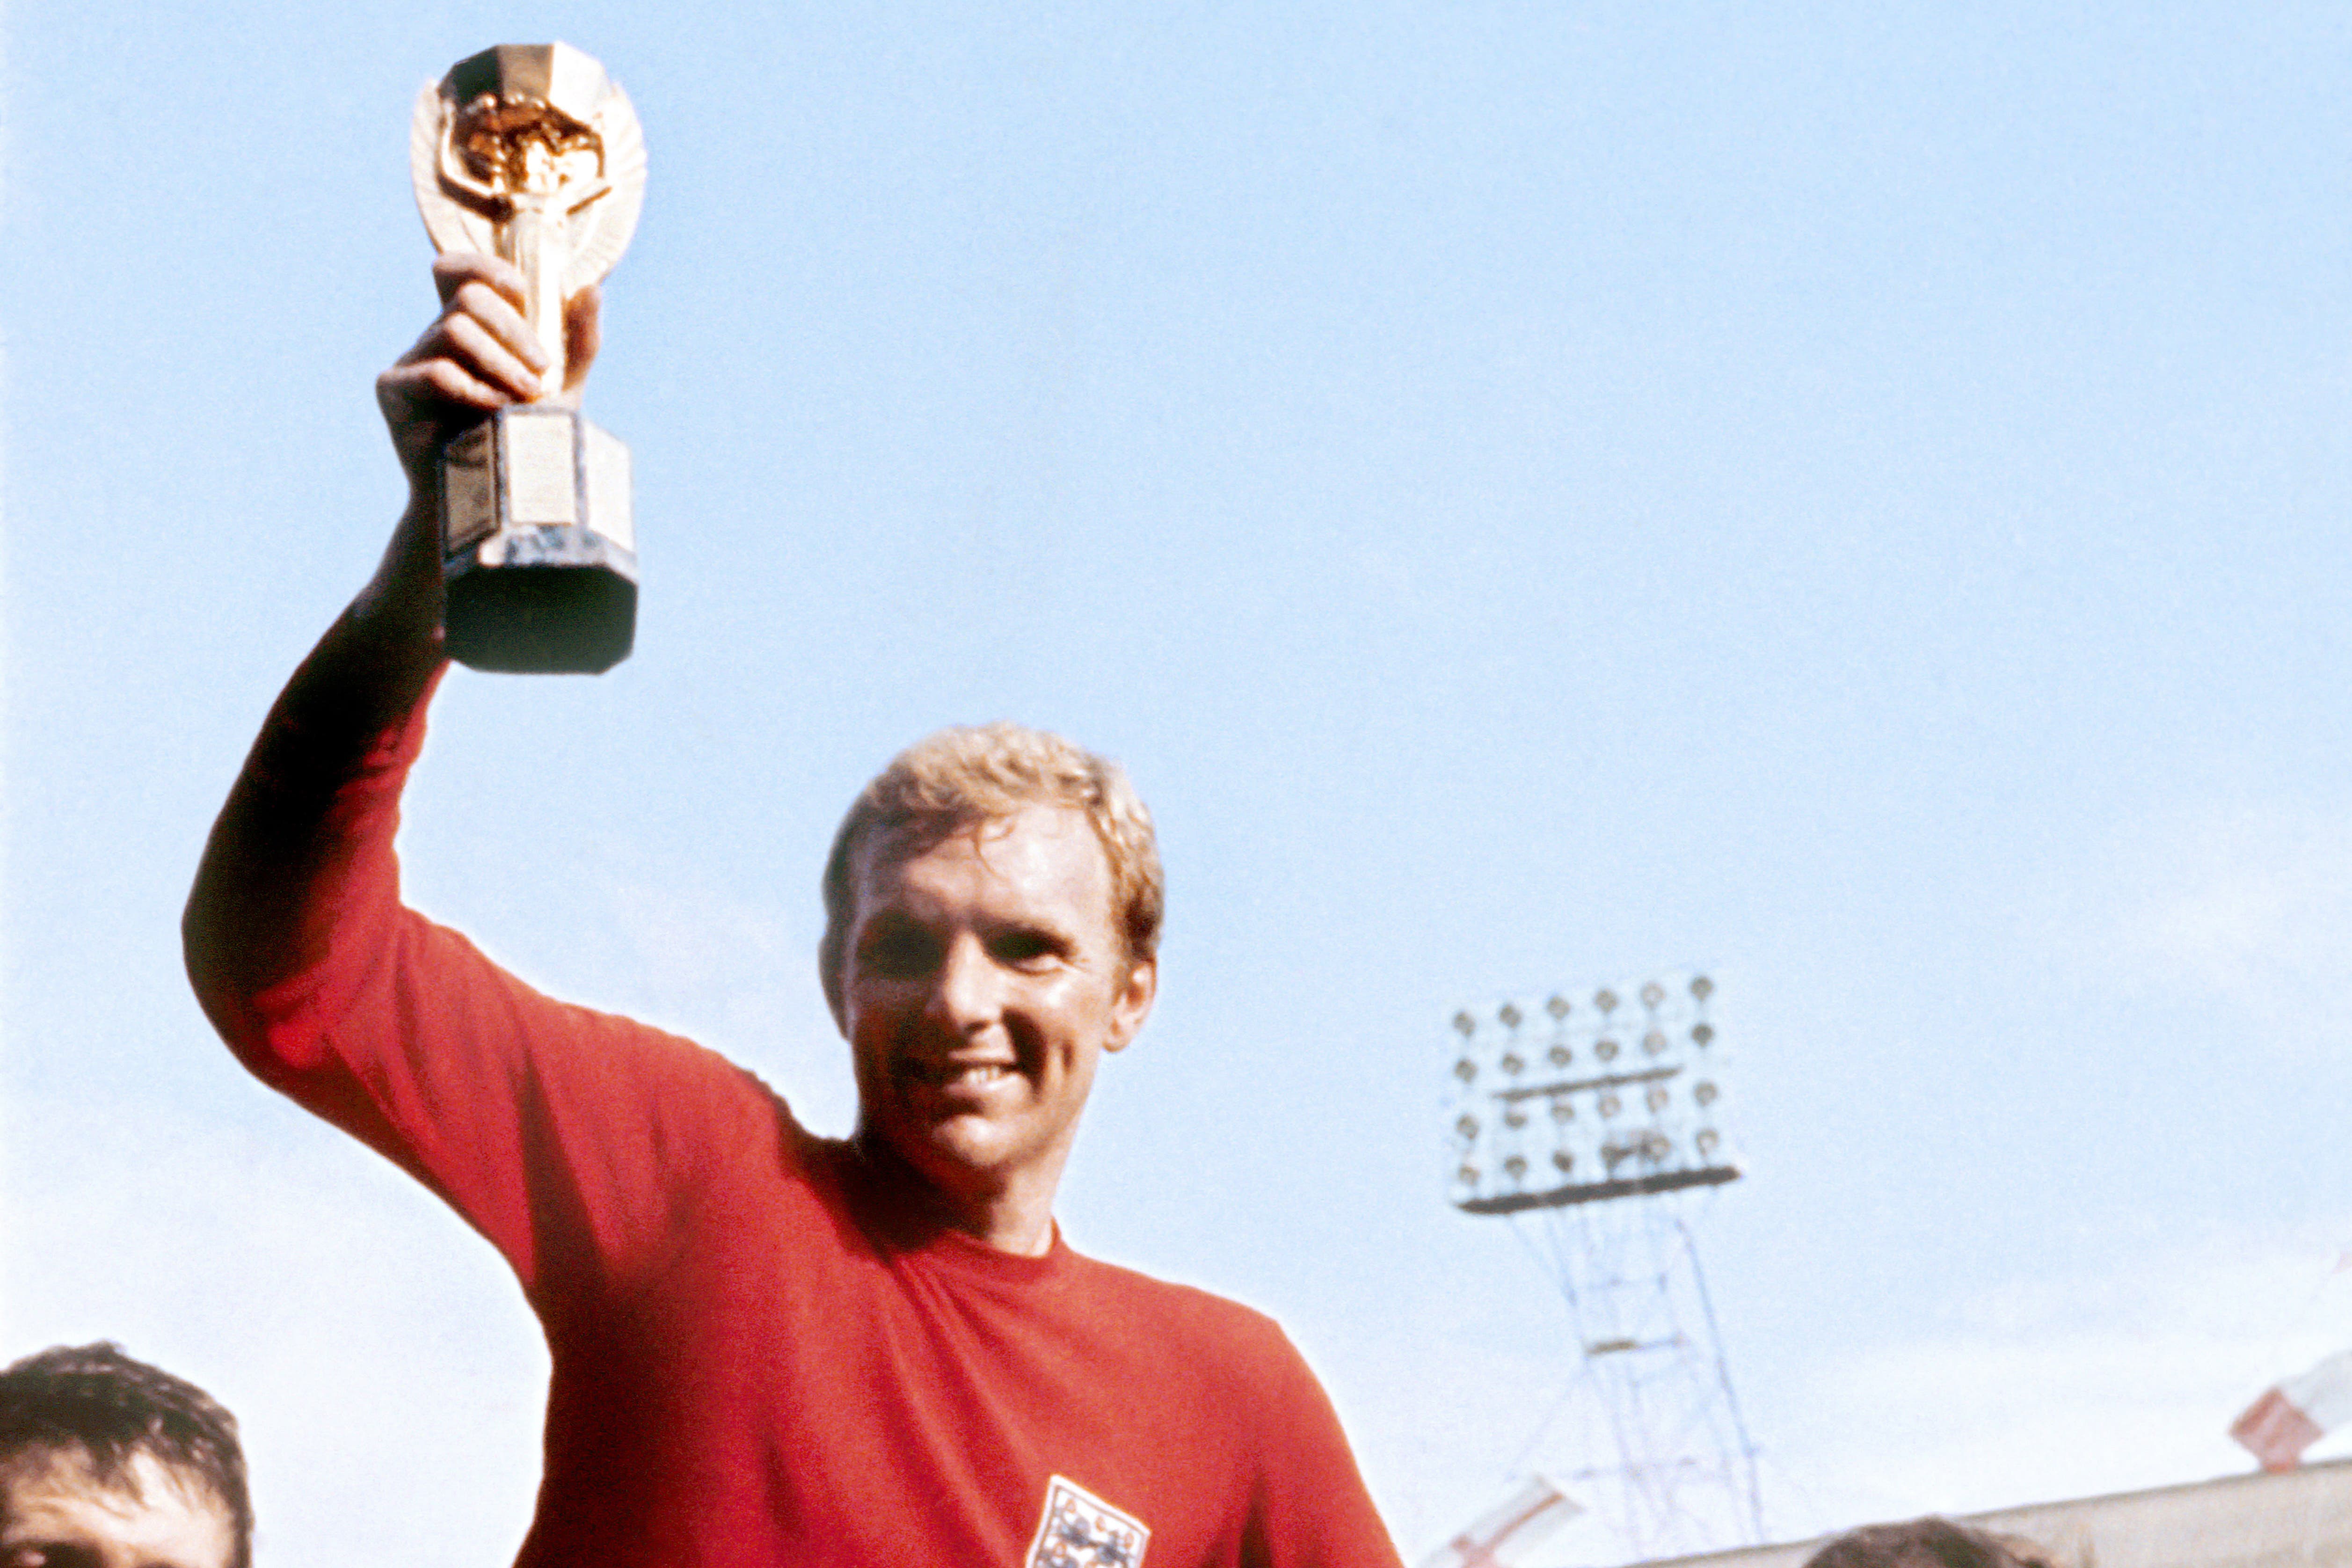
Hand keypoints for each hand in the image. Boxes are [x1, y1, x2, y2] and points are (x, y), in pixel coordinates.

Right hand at [356, 254, 600, 643]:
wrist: (497, 503)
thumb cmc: (529, 442)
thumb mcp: (564, 388)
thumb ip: (578, 341)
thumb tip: (591, 289)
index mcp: (469, 328)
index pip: (459, 270)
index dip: (489, 269)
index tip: (526, 296)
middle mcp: (434, 338)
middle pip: (466, 296)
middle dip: (515, 329)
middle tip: (542, 372)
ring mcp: (409, 362)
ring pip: (454, 330)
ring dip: (500, 362)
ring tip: (524, 398)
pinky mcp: (393, 392)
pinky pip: (435, 372)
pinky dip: (474, 389)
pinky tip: (494, 412)